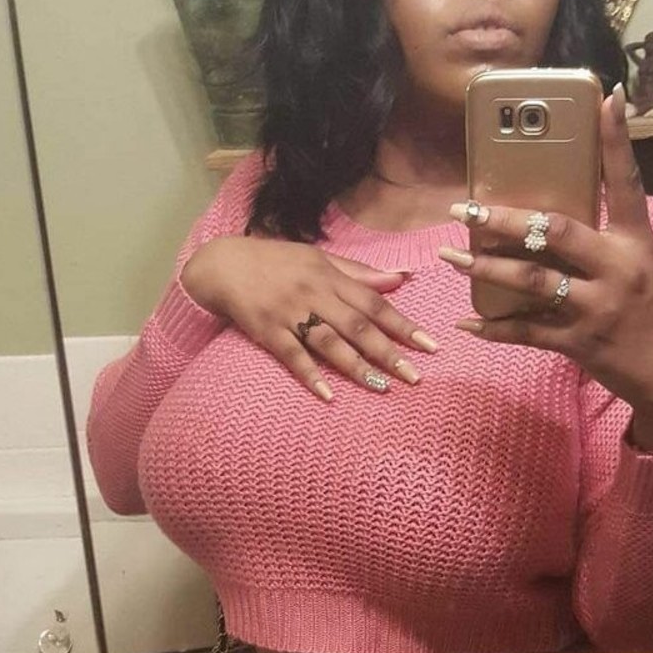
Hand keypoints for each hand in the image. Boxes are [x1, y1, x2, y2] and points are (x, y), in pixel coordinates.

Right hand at [180, 236, 436, 400]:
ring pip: (328, 342)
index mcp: (330, 276)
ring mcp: (289, 313)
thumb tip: (400, 279)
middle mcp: (314, 293)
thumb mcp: (319, 258)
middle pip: (357, 325)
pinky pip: (291, 355)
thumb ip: (359, 273)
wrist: (223, 263)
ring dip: (356, 366)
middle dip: (388, 351)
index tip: (429, 346)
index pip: (374, 302)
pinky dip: (310, 374)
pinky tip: (328, 394)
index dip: (403, 324)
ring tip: (381, 387)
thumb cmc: (276, 261)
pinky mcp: (267, 330)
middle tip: (414, 376)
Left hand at [439, 85, 652, 452]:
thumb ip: (609, 238)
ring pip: (531, 280)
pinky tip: (467, 322)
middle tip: (464, 209)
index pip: (627, 182)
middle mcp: (618, 269)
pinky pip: (526, 332)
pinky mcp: (580, 342)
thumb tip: (555, 213)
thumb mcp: (645, 266)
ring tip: (450, 255)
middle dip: (504, 219)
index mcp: (637, 243)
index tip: (606, 97)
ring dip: (484, 267)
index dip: (617, 140)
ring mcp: (597, 307)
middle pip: (554, 232)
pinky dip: (493, 328)